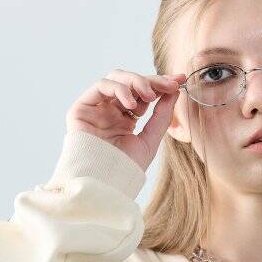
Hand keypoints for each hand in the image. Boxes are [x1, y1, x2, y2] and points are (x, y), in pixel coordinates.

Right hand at [65, 69, 186, 171]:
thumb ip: (162, 115)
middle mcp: (111, 111)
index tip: (180, 81)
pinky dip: (118, 89)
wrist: (106, 182)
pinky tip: (131, 104)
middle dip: (152, 81)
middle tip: (169, 85)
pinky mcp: (81, 108)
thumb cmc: (126, 168)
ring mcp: (96, 109)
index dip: (161, 85)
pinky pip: (100, 86)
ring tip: (149, 96)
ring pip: (116, 79)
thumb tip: (175, 91)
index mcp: (126, 119)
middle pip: (131, 83)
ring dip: (136, 82)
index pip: (143, 94)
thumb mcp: (151, 140)